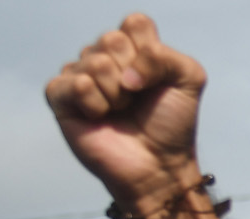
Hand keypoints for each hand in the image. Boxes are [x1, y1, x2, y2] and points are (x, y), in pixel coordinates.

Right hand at [44, 14, 207, 210]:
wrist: (158, 165)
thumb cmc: (172, 124)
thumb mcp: (189, 80)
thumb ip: (167, 57)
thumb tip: (126, 73)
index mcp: (133, 48)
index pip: (135, 23)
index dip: (149, 52)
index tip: (157, 81)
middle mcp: (104, 57)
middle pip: (113, 40)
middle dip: (134, 75)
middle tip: (136, 100)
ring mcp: (80, 74)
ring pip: (96, 61)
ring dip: (117, 94)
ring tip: (120, 111)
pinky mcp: (60, 96)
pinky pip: (76, 83)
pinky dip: (96, 103)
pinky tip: (99, 117)